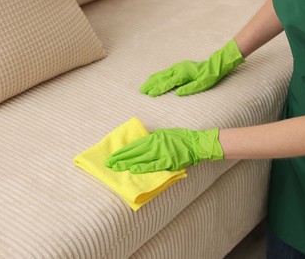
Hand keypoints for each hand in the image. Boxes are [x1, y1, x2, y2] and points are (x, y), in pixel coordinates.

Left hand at [105, 128, 223, 172]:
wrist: (196, 143)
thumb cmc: (181, 138)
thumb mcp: (164, 134)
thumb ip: (153, 140)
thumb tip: (142, 145)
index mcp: (154, 137)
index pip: (134, 145)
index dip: (123, 151)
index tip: (113, 156)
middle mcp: (155, 144)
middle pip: (134, 152)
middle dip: (120, 158)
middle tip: (109, 163)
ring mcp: (161, 152)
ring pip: (140, 158)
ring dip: (127, 163)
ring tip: (116, 167)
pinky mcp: (168, 161)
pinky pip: (152, 165)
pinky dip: (142, 167)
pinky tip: (133, 169)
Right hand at [140, 39, 244, 96]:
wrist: (215, 65)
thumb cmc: (210, 76)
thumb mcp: (203, 84)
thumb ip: (190, 88)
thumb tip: (177, 93)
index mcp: (184, 74)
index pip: (168, 83)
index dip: (159, 89)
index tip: (150, 94)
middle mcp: (178, 69)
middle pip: (161, 78)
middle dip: (151, 84)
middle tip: (142, 91)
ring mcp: (178, 67)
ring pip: (161, 74)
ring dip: (152, 80)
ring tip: (144, 86)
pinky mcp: (178, 67)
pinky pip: (165, 72)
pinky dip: (157, 76)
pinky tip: (152, 78)